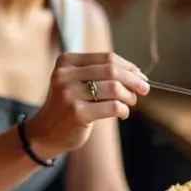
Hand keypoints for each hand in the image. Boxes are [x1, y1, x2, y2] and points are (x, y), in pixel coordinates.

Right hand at [29, 52, 149, 153]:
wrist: (45, 133)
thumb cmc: (69, 105)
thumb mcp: (78, 82)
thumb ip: (102, 74)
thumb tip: (138, 74)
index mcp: (66, 61)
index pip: (107, 58)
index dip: (128, 67)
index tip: (141, 76)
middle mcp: (65, 75)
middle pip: (112, 70)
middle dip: (133, 80)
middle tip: (144, 89)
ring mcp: (69, 94)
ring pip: (114, 88)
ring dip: (129, 96)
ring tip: (130, 103)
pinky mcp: (77, 113)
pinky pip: (113, 107)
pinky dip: (123, 110)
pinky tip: (122, 114)